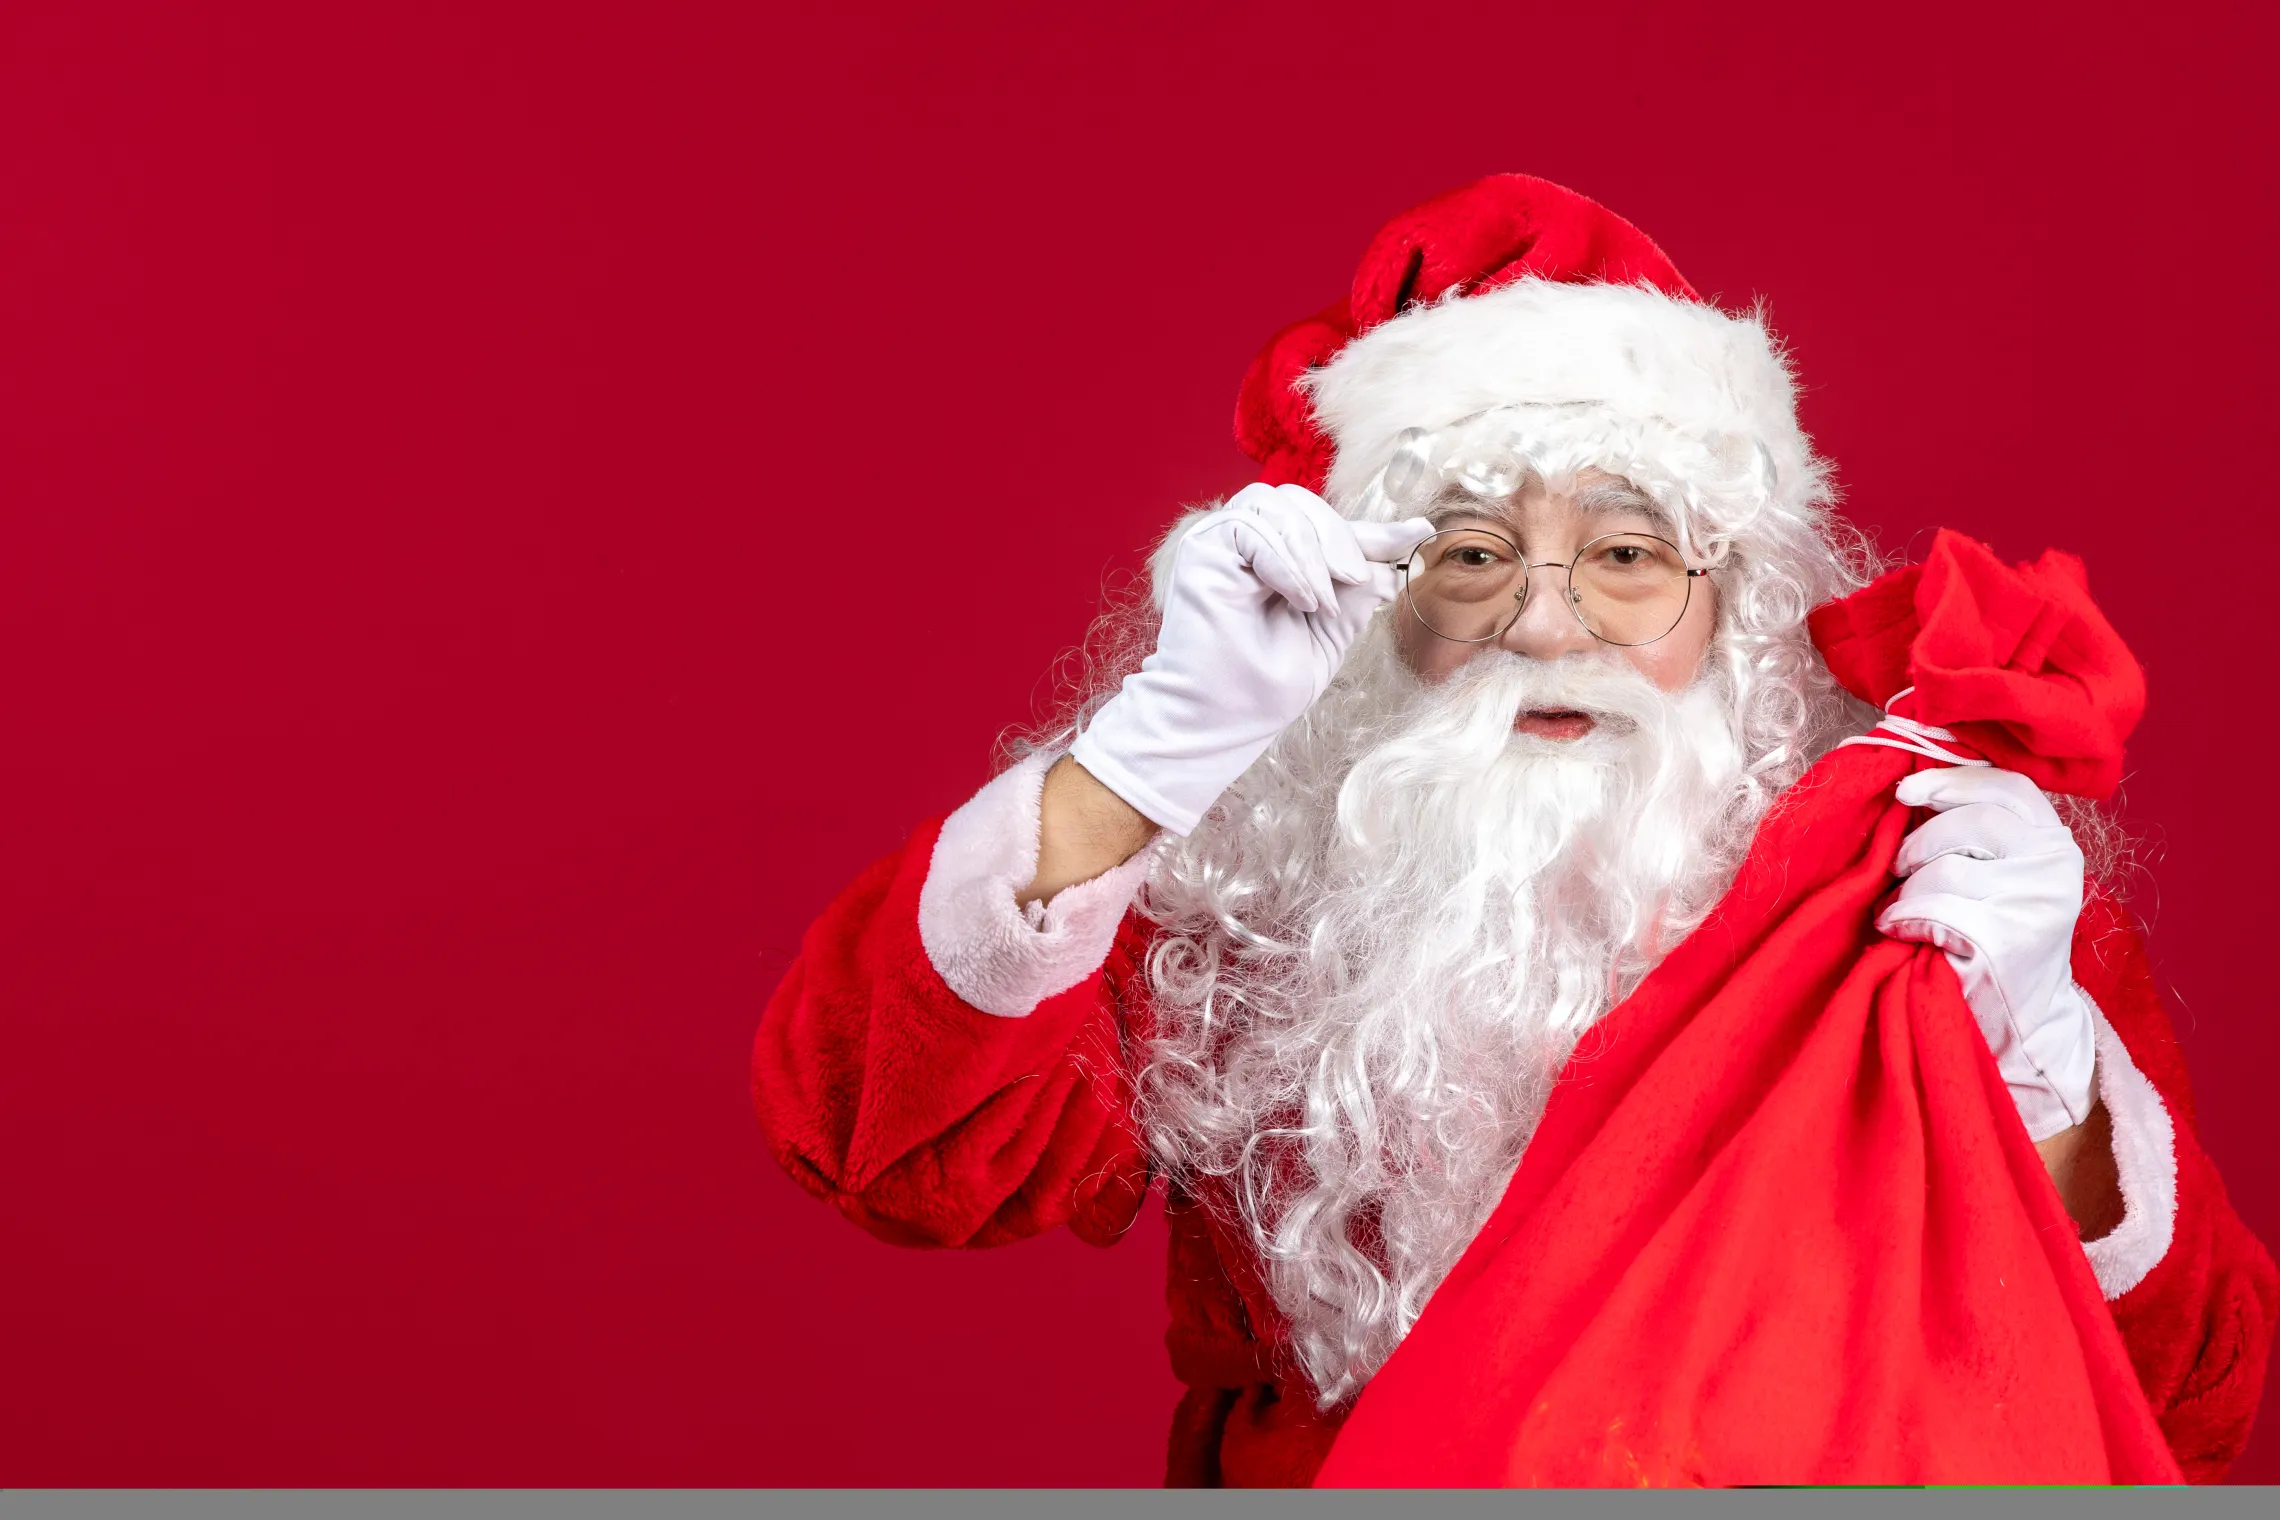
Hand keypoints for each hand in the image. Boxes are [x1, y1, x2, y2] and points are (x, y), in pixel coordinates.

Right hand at [1068, 483, 1433, 834]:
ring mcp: (1221, 544)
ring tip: (1322, 603)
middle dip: (1343, 538)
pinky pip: (1251, 527)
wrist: (1219, 722)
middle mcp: (1247, 545)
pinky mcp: (1201, 551)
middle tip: (1360, 582)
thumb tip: (1393, 562)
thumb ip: (1356, 594)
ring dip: (1314, 552)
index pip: (1327, 529)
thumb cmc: (1263, 689)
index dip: (1373, 531)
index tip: (1420, 531)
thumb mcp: (1329, 634)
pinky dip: (1286, 561)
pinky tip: (1301, 598)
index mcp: (1277, 562)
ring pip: (1279, 505)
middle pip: (1303, 502)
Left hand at [1875, 767, 2096, 1141]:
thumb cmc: (1992, 937)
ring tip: (1903, 911)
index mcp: (2054, 839)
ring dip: (1908, 890)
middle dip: (1918, 844)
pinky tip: (1900, 931)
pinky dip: (1904, 917)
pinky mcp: (2008, 939)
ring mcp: (2037, 901)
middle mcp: (2056, 864)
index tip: (1907, 791)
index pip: (2006, 785)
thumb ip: (1974, 830)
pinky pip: (1934, 908)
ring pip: (1945, 867)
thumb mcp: (1998, 873)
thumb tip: (1911, 784)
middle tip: (1898, 870)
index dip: (1951, 780)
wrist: (2020, 1020)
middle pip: (1969, 821)